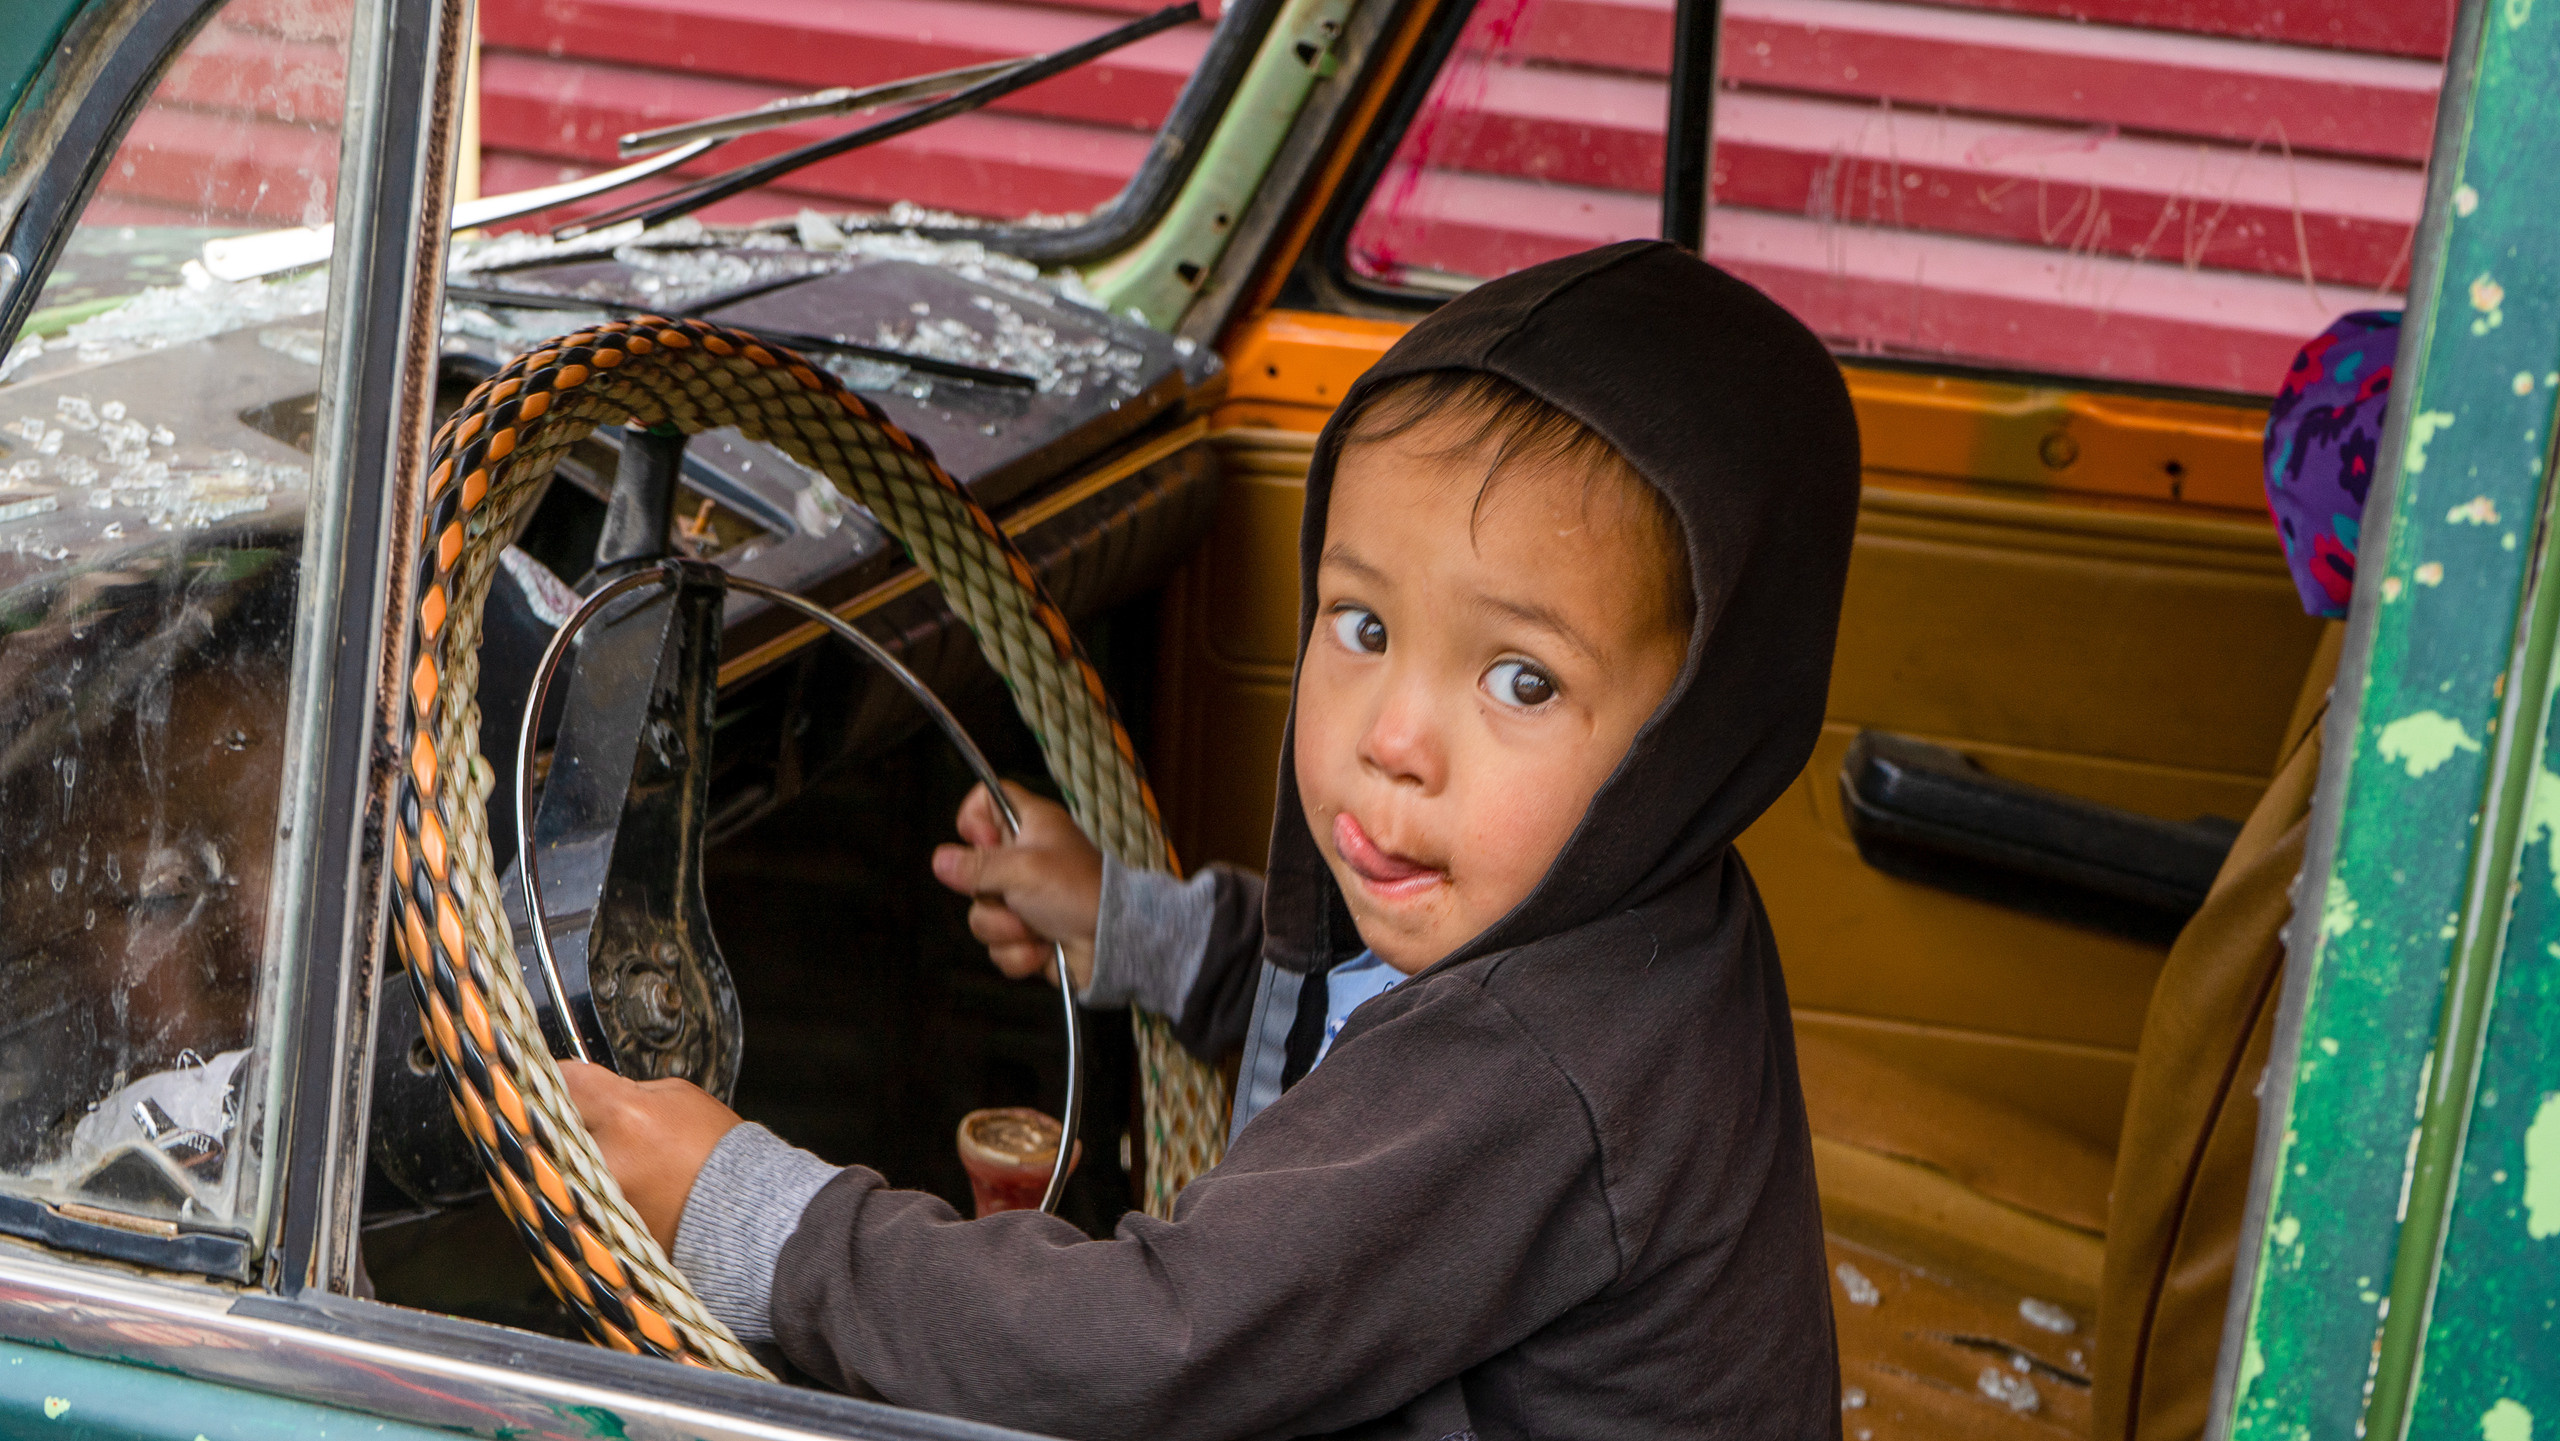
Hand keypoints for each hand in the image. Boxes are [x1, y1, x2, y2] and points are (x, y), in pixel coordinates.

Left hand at [560, 1061, 742, 1252]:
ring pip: (559, 1164)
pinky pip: (575, 1197)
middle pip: (552, 1125)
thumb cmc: (720, 1154)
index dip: (560, 1074)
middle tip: (581, 1117)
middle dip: (564, 1119)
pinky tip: (615, 1184)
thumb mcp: (680, 1097)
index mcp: (625, 1116)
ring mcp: (597, 1198)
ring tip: (609, 1156)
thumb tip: (596, 1092)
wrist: (744, 1214)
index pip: (565, 1080)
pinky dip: (585, 1190)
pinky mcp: (598, 1227)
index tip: (559, 1077)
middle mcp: (604, 1158)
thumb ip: (629, 1092)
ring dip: (572, 1157)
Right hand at [930, 781, 1100, 991]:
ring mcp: (1025, 900)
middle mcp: (1025, 860)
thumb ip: (977, 865)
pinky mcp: (1028, 936)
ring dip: (1005, 930)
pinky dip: (1018, 954)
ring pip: (981, 915)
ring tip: (1034, 929)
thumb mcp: (1023, 869)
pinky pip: (998, 947)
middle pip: (972, 869)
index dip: (973, 819)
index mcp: (1030, 826)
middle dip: (988, 896)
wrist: (1114, 946)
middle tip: (1014, 897)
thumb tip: (940, 860)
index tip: (981, 842)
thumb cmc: (1080, 893)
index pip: (987, 800)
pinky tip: (1043, 949)